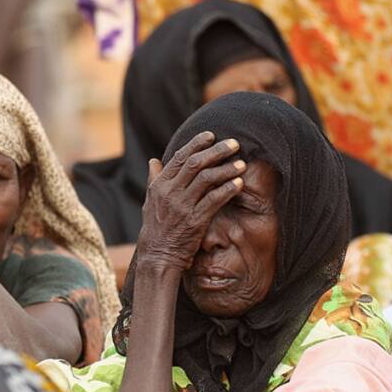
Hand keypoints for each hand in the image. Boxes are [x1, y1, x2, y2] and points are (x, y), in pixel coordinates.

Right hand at [135, 132, 246, 273]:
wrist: (158, 256)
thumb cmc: (156, 228)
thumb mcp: (150, 201)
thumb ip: (154, 179)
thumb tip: (153, 160)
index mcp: (160, 185)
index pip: (180, 157)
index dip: (196, 144)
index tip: (212, 135)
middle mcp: (170, 192)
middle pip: (195, 163)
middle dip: (216, 151)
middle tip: (234, 144)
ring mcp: (182, 206)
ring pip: (206, 179)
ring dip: (226, 169)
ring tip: (242, 164)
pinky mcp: (195, 221)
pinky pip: (214, 200)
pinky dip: (227, 190)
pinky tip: (239, 184)